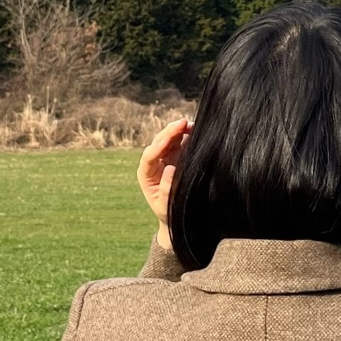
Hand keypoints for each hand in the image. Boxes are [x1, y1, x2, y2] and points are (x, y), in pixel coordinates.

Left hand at [138, 117, 191, 250]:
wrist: (175, 218)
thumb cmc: (169, 213)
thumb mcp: (166, 206)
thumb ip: (167, 189)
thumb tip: (169, 168)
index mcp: (146, 174)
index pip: (150, 155)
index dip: (160, 144)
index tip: (170, 136)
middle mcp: (154, 163)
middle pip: (159, 142)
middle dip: (170, 131)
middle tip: (183, 122)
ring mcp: (165, 158)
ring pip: (169, 140)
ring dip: (179, 130)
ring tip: (190, 124)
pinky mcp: (177, 157)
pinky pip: (180, 143)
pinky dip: (186, 136)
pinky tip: (194, 129)